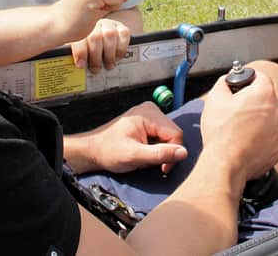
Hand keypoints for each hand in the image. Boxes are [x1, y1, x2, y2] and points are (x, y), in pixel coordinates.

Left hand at [67, 102, 187, 174]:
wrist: (93, 150)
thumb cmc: (109, 152)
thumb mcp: (134, 156)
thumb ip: (159, 154)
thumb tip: (184, 153)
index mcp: (149, 114)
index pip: (176, 134)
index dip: (173, 153)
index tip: (162, 168)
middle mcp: (152, 110)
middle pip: (173, 134)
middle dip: (164, 151)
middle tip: (149, 162)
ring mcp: (149, 114)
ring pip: (168, 136)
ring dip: (159, 150)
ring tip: (144, 156)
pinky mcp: (148, 121)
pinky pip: (161, 136)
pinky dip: (155, 147)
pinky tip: (143, 151)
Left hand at [71, 17, 130, 72]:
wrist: (107, 42)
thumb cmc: (91, 51)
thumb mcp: (82, 53)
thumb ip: (79, 58)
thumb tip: (79, 67)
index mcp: (80, 30)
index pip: (79, 38)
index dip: (80, 52)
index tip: (81, 65)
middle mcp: (94, 25)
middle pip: (95, 37)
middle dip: (96, 56)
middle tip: (96, 69)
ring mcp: (108, 25)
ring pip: (110, 35)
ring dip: (109, 54)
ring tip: (108, 65)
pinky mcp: (121, 28)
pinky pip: (124, 35)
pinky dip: (121, 49)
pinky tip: (117, 57)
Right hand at [199, 70, 277, 182]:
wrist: (225, 162)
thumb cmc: (221, 133)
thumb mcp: (215, 98)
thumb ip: (224, 81)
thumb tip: (228, 80)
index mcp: (265, 93)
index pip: (260, 77)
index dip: (248, 81)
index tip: (240, 89)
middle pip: (267, 99)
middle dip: (254, 102)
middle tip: (237, 112)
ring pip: (271, 118)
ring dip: (260, 121)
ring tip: (241, 129)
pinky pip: (273, 136)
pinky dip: (263, 137)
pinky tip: (248, 141)